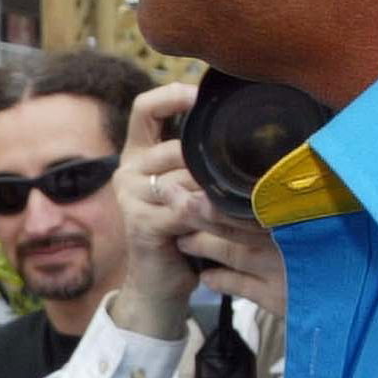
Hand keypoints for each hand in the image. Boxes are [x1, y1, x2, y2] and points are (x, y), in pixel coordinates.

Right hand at [110, 82, 286, 334]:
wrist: (159, 283)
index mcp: (137, 153)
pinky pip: (185, 207)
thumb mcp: (189, 185)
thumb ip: (199, 157)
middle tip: (250, 165)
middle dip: (212, 161)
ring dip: (219, 190)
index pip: (144, 107)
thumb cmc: (183, 230)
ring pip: (184, 177)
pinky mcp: (140, 223)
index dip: (171, 95)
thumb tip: (243, 122)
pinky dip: (214, 212)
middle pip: (174, 146)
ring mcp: (129, 197)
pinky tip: (236, 217)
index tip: (201, 94)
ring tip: (250, 195)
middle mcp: (127, 170)